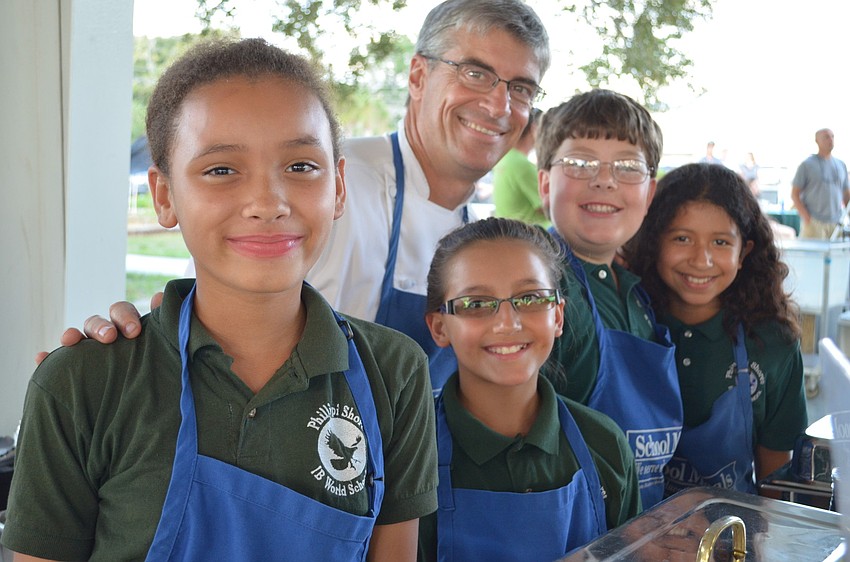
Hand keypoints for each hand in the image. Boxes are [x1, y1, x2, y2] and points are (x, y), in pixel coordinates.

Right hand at [33, 292, 162, 365]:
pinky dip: (46, 359)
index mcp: (125, 328)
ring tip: (70, 340)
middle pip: (96, 322)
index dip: (124, 316)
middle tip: (110, 337)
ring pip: (76, 337)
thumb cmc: (152, 370)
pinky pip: (52, 362)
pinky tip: (40, 358)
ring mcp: (85, 352)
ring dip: (72, 334)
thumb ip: (161, 326)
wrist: (140, 405)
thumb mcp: (159, 348)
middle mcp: (103, 337)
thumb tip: (161, 296)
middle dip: (101, 326)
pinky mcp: (69, 370)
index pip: (121, 312)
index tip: (134, 331)